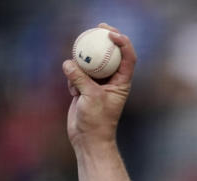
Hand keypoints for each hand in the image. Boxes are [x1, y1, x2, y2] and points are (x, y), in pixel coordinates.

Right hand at [62, 24, 135, 149]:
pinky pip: (76, 73)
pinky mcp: (84, 86)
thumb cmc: (96, 121)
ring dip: (81, 65)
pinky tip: (73, 93)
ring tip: (78, 79)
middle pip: (111, 54)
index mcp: (122, 82)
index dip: (123, 42)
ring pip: (90, 62)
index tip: (111, 34)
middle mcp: (112, 80)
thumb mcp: (91, 98)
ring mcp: (97, 83)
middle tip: (97, 27)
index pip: (128, 57)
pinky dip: (72, 79)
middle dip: (105, 39)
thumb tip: (68, 63)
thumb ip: (80, 78)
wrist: (88, 138)